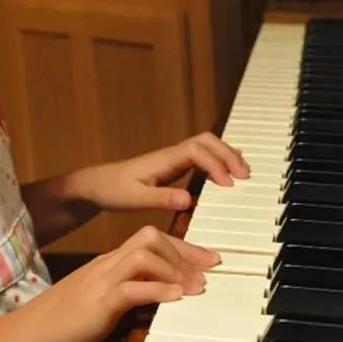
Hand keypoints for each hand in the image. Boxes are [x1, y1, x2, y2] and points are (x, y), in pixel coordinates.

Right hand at [12, 226, 219, 341]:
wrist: (22, 339)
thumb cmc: (58, 329)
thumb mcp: (99, 309)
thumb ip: (125, 300)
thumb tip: (157, 304)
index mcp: (106, 266)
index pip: (149, 241)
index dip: (182, 247)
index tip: (208, 261)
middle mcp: (104, 266)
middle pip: (150, 237)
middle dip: (185, 251)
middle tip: (210, 271)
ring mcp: (98, 282)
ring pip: (143, 254)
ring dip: (175, 269)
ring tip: (195, 288)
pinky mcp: (95, 304)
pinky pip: (130, 288)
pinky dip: (156, 290)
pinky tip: (174, 298)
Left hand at [85, 132, 249, 213]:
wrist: (96, 185)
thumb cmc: (113, 191)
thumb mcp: (135, 198)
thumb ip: (161, 199)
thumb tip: (189, 199)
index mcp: (164, 159)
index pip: (197, 151)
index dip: (216, 164)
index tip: (229, 184)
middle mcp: (171, 155)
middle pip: (206, 142)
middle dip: (228, 154)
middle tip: (246, 176)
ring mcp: (173, 159)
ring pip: (205, 146)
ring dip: (226, 155)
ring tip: (244, 173)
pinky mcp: (173, 167)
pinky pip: (201, 157)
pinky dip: (217, 161)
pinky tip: (227, 173)